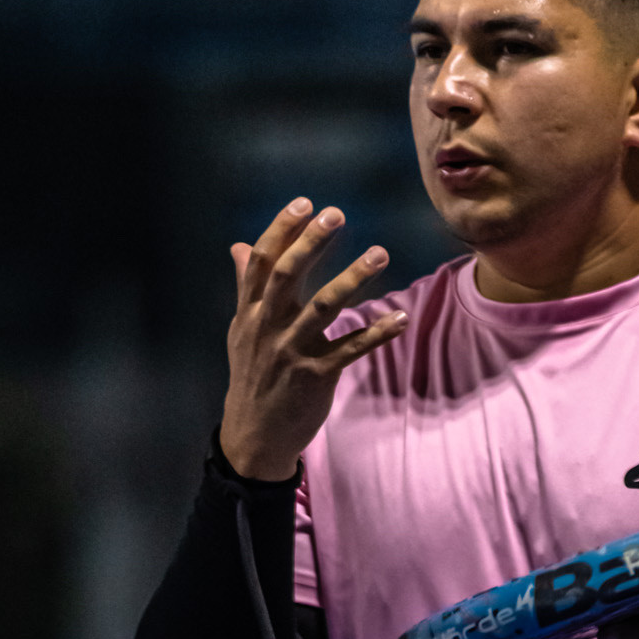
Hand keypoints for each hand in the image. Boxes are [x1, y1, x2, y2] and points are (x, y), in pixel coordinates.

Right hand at [219, 199, 406, 480]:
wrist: (255, 434)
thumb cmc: (253, 375)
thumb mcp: (243, 331)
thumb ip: (247, 287)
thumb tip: (240, 247)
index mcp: (250, 312)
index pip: (263, 262)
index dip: (282, 230)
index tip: (305, 204)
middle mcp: (268, 327)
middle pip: (287, 276)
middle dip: (311, 243)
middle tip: (336, 214)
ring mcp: (292, 352)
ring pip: (324, 308)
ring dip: (353, 278)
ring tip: (379, 253)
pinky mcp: (316, 376)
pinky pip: (350, 349)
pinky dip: (376, 332)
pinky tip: (399, 317)